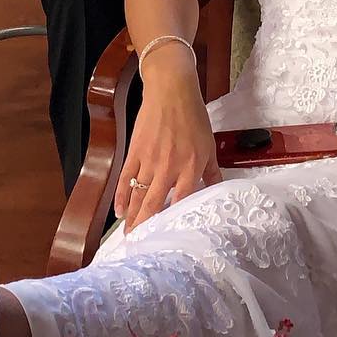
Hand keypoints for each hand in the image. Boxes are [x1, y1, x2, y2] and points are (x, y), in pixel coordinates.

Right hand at [115, 54, 221, 232]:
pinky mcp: (135, 151)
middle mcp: (169, 167)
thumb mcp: (209, 145)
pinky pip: (125, 178)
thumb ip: (212, 172)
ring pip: (138, 195)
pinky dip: (121, 196)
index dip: (173, 221)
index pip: (181, 201)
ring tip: (129, 234)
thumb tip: (217, 191)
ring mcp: (149, 160)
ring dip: (132, 217)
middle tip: (140, 245)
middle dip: (146, 226)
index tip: (169, 237)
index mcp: (191, 167)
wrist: (171, 91)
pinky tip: (119, 211)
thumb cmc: (193, 117)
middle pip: (154, 204)